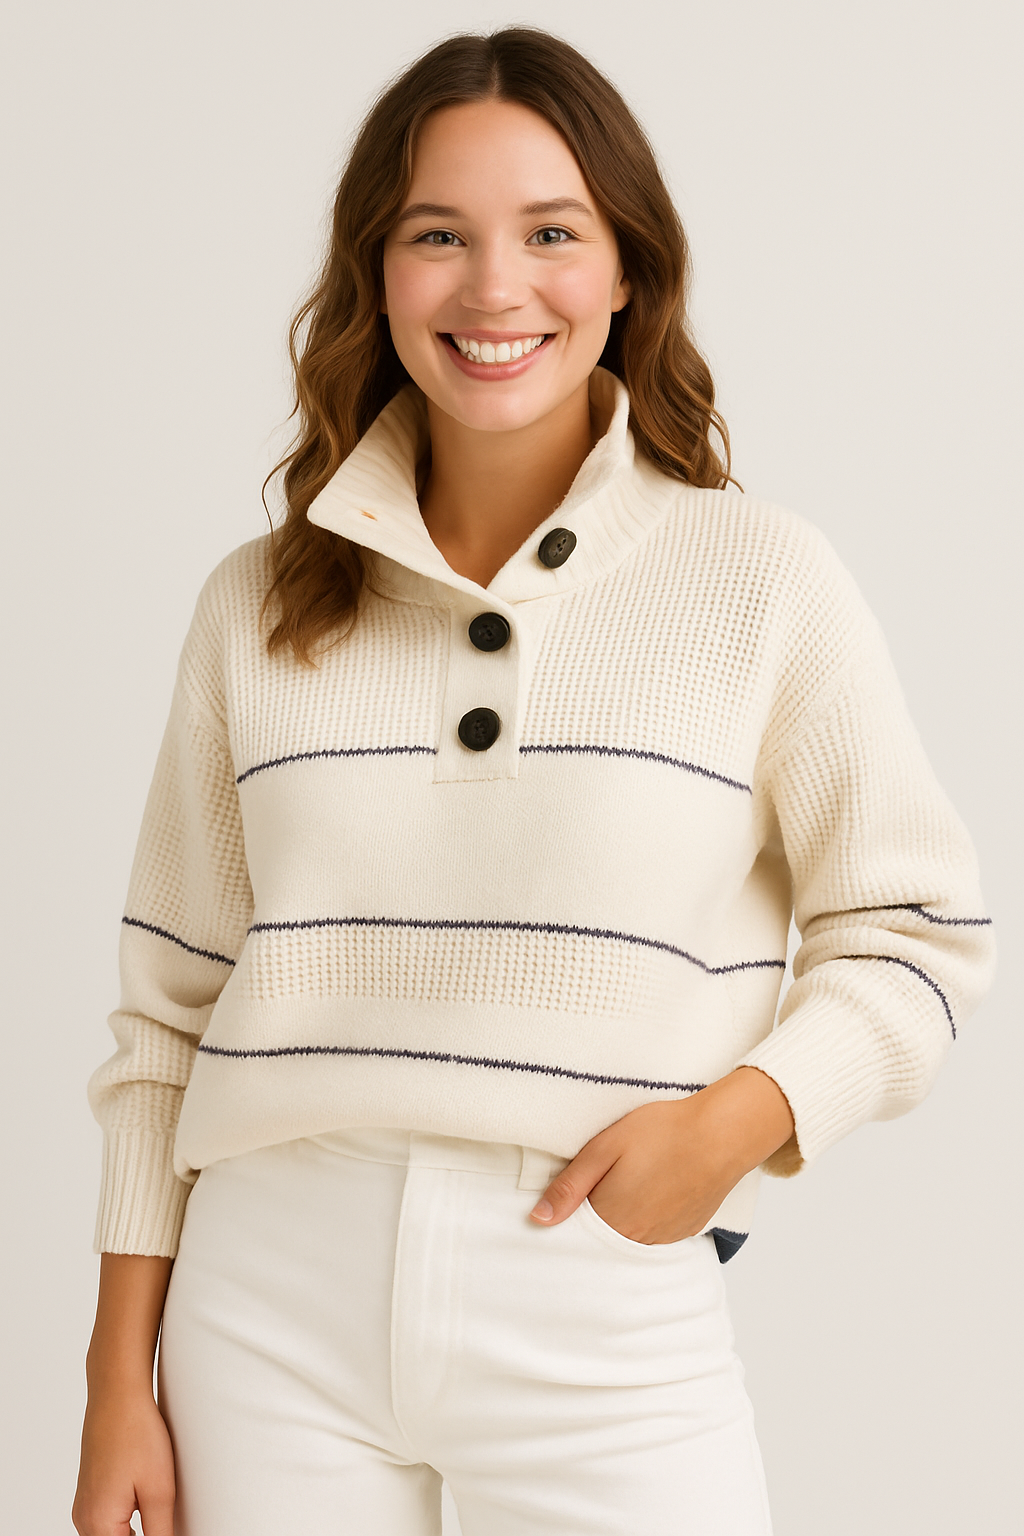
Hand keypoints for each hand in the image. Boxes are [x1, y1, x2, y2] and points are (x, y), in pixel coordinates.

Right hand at [72, 1388, 174, 1535]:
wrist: (117, 1394)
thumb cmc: (137, 1434)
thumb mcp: (159, 1492)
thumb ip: (161, 1534)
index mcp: (98, 1524)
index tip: (164, 1527)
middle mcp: (84, 1520)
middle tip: (164, 1522)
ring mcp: (84, 1507)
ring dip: (134, 1534)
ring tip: (158, 1517)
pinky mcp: (90, 1494)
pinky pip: (105, 1523)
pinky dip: (125, 1526)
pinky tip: (145, 1510)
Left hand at [528, 1066, 794, 1243]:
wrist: (722, 1134)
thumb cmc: (663, 1133)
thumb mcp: (604, 1148)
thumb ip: (570, 1187)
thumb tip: (538, 1219)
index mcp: (612, 1219)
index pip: (576, 1234)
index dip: (569, 1215)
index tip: (569, 1198)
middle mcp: (637, 1239)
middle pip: (603, 1237)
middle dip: (595, 1216)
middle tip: (604, 1180)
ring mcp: (665, 1237)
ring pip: (630, 1236)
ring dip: (623, 1217)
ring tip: (631, 1181)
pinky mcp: (687, 1229)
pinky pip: (656, 1233)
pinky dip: (649, 1217)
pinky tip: (654, 1189)